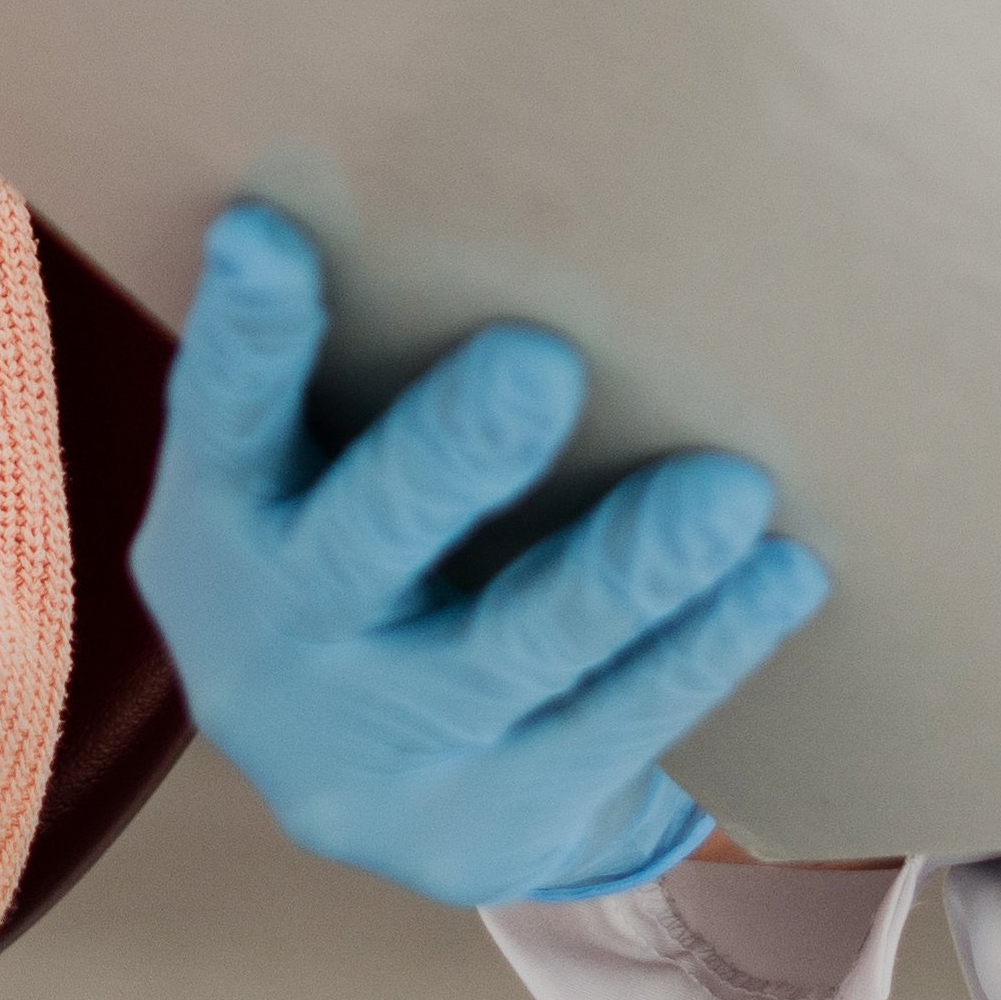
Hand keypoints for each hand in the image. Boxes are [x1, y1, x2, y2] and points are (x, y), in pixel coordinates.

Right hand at [132, 203, 831, 909]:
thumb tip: (493, 178)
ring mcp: (379, 743)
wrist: (353, 780)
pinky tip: (777, 577)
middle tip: (541, 363)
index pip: (223, 414)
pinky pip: (605, 731)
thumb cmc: (357, 544)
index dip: (245, 332)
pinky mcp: (485, 821)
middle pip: (361, 547)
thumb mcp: (302, 467)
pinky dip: (697, 650)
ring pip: (506, 652)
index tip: (271, 233)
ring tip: (727, 490)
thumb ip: (350, 365)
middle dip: (449, 459)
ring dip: (624, 569)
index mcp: (223, 518)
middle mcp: (279, 638)